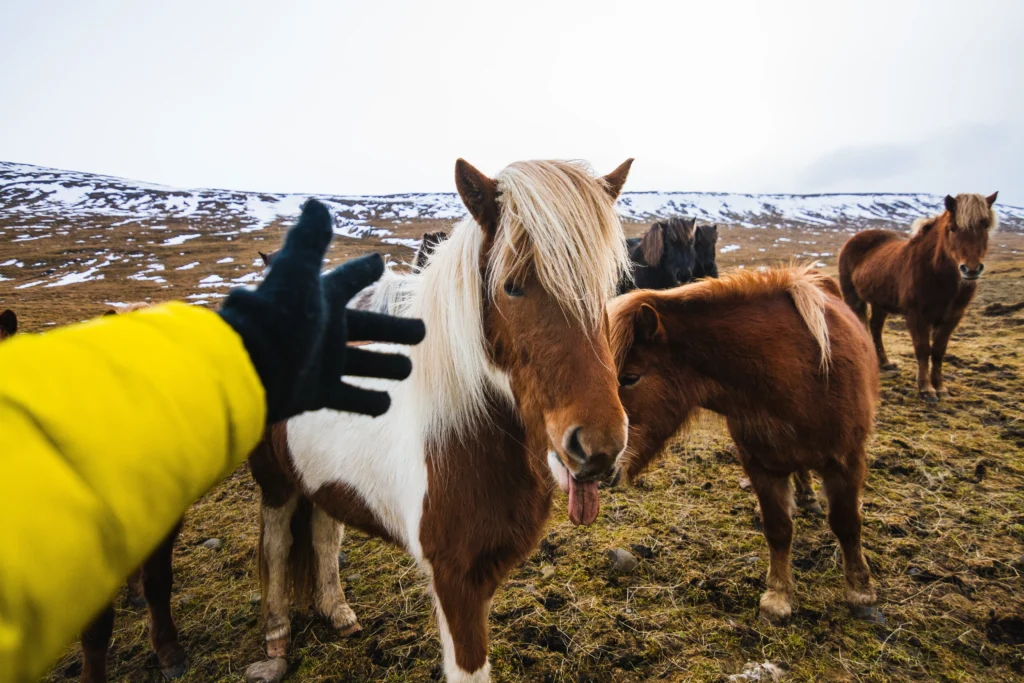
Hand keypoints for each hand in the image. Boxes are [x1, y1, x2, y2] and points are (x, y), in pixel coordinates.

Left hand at [219, 199, 424, 422]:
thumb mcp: (296, 273)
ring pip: (363, 364)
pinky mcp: (316, 393)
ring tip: (407, 369)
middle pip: (367, 326)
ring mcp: (320, 363)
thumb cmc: (277, 318)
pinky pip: (350, 399)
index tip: (379, 264)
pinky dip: (369, 401)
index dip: (364, 272)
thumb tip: (316, 204)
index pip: (347, 280)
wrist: (251, 369)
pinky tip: (387, 403)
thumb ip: (309, 240)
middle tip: (421, 331)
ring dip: (385, 365)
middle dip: (394, 329)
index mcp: (319, 299)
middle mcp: (321, 330)